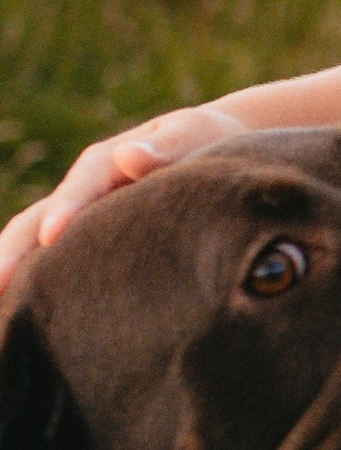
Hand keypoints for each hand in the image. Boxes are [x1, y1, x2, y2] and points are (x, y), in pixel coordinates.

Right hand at [0, 104, 248, 289]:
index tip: (53, 237)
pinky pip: (52, 266)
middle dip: (13, 252)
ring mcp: (79, 219)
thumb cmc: (209, 141)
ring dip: (11, 272)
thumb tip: (130, 156)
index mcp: (106, 164)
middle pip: (35, 222)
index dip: (65, 211)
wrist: (212, 147)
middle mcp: (82, 191)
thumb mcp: (196, 133)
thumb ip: (169, 146)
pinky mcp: (87, 244)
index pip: (80, 188)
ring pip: (33, 247)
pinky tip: (17, 316)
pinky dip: (31, 287)